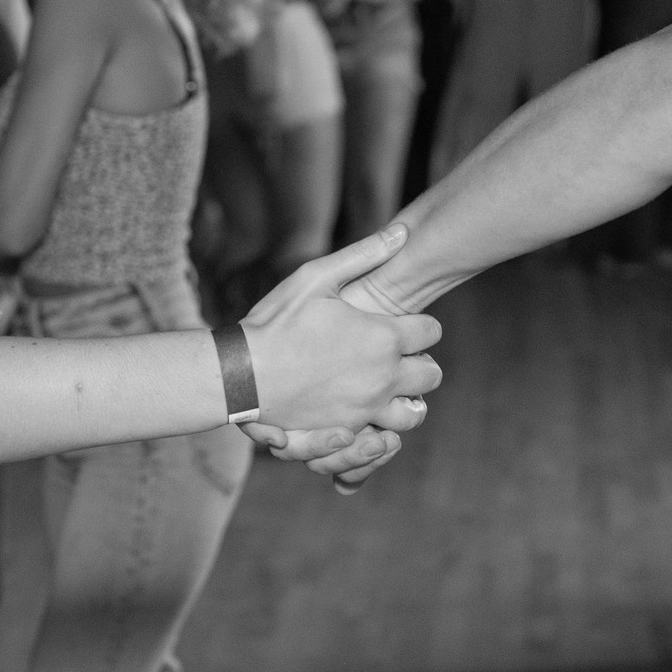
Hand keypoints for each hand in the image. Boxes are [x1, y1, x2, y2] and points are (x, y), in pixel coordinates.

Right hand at [235, 225, 441, 472]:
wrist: (240, 373)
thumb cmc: (275, 321)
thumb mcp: (315, 277)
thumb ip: (364, 255)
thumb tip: (403, 232)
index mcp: (383, 337)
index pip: (431, 331)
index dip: (419, 326)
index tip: (401, 326)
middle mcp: (383, 377)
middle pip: (431, 375)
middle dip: (420, 364)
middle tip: (395, 357)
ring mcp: (366, 409)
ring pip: (414, 414)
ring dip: (407, 401)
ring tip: (387, 389)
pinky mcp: (347, 433)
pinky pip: (382, 440)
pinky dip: (382, 429)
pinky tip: (367, 414)